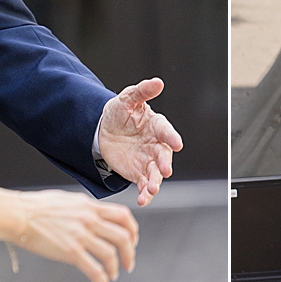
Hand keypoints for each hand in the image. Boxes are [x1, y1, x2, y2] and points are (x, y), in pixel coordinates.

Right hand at [13, 190, 138, 281]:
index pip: (123, 215)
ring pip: (111, 254)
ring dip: (116, 267)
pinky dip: (102, 279)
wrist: (18, 214)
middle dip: (130, 253)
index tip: (132, 241)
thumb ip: (84, 209)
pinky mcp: (70, 251)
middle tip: (128, 264)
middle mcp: (90, 219)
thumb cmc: (37, 207)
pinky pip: (94, 269)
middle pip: (123, 236)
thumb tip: (94, 215)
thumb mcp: (68, 200)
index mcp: (90, 206)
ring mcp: (81, 235)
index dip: (133, 229)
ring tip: (113, 275)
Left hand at [98, 77, 181, 206]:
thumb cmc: (119, 113)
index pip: (166, 132)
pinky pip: (144, 185)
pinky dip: (145, 194)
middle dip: (164, 164)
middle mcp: (156, 145)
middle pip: (163, 156)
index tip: (177, 143)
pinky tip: (143, 200)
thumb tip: (158, 81)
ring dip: (155, 182)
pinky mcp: (139, 174)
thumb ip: (142, 91)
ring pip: (156, 174)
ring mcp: (148, 161)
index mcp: (157, 126)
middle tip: (164, 171)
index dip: (172, 137)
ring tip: (152, 189)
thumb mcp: (128, 99)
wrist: (103, 130)